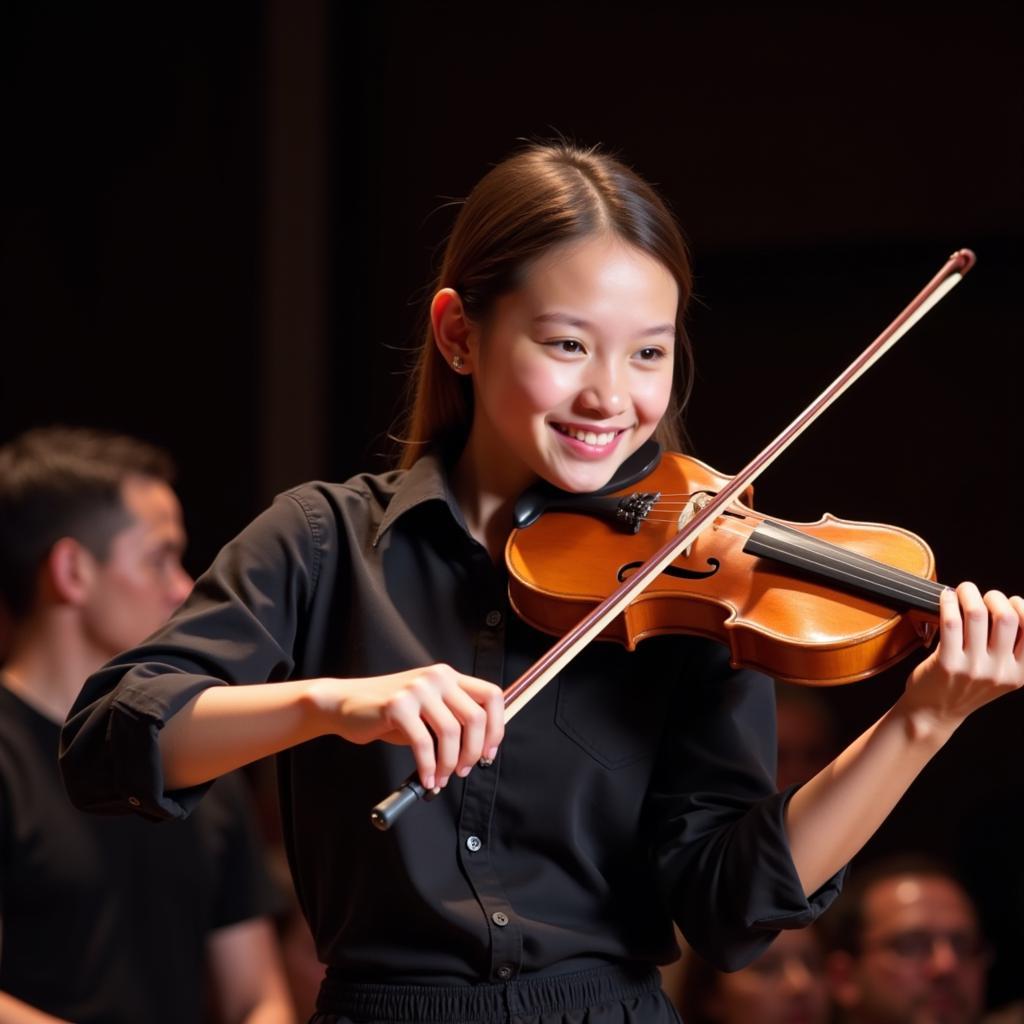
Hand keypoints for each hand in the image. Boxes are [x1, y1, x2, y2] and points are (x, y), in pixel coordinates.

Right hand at [308, 666, 504, 789]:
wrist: (346, 704)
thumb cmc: (390, 714)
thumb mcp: (428, 711)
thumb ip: (453, 721)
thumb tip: (481, 750)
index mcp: (449, 676)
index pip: (492, 696)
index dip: (496, 728)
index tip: (488, 753)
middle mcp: (437, 677)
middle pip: (475, 718)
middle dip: (473, 752)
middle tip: (463, 771)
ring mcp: (417, 689)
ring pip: (451, 733)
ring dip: (449, 765)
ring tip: (441, 779)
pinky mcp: (397, 705)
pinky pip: (424, 743)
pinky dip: (429, 767)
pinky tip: (426, 779)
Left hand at [904, 582, 1023, 731]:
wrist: (933, 713)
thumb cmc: (963, 687)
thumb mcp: (998, 674)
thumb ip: (1008, 648)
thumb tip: (1008, 604)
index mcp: (1019, 673)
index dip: (1021, 607)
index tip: (1008, 601)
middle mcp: (1000, 672)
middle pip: (1007, 617)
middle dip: (994, 596)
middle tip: (981, 595)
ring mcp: (973, 668)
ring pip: (977, 614)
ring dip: (968, 593)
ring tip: (962, 590)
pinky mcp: (947, 663)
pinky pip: (951, 621)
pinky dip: (948, 602)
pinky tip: (945, 598)